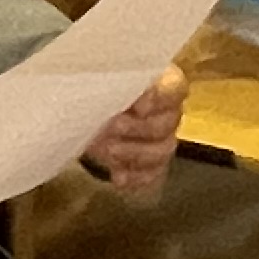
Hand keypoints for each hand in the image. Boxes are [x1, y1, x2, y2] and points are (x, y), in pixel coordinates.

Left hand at [82, 67, 188, 194]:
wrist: (83, 117)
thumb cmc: (96, 90)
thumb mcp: (100, 80)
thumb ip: (110, 81)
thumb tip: (104, 85)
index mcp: (161, 81)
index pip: (175, 87)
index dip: (159, 98)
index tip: (136, 107)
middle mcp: (168, 111)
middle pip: (167, 122)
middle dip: (138, 127)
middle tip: (111, 126)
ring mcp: (162, 140)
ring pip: (163, 150)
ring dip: (135, 152)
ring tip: (109, 150)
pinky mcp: (151, 166)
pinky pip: (153, 175)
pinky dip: (136, 177)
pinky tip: (118, 177)